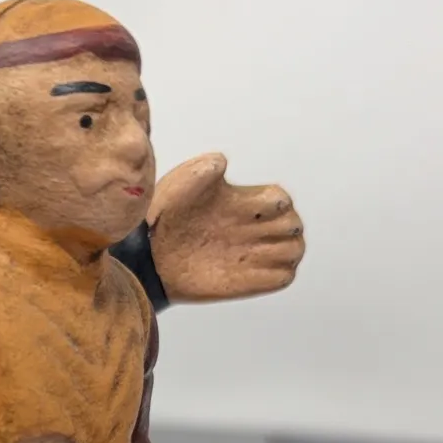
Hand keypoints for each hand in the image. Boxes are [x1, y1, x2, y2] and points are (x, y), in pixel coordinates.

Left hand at [149, 152, 304, 303]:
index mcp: (245, 202)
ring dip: (283, 250)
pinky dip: (278, 273)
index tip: (253, 208)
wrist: (148, 257)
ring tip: (253, 252)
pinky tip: (251, 269)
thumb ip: (201, 169)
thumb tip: (221, 161)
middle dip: (282, 227)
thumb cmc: (163, 218)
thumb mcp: (179, 186)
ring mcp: (253, 255)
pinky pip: (282, 278)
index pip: (281, 199)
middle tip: (253, 233)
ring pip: (293, 250)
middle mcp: (254, 228)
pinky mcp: (249, 281)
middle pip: (293, 225)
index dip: (275, 202)